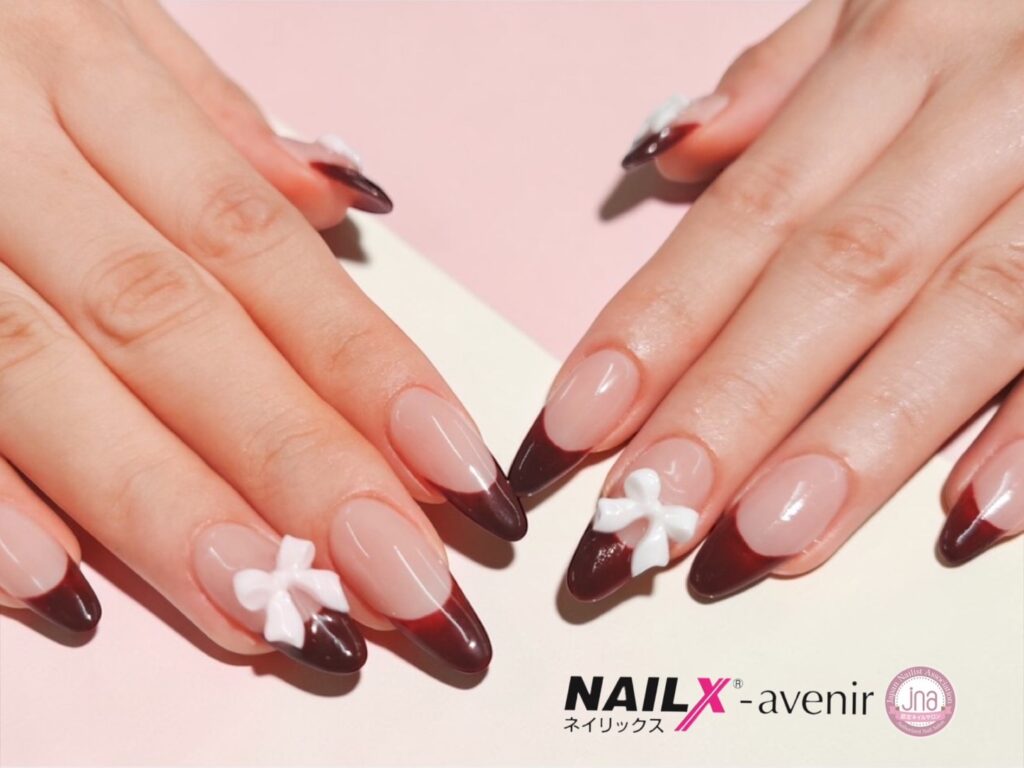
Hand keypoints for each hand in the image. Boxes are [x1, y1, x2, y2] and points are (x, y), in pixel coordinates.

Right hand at [0, 0, 525, 675]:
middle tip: (398, 581)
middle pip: (177, 329)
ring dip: (166, 510)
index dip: (366, 368)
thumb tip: (341, 202)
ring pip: (51, 380)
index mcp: (92, 84)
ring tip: (268, 611)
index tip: (459, 471)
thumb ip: (211, 120)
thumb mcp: (91, 20)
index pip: (259, 249)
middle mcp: (10, 160)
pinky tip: (61, 587)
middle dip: (295, 465)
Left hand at [509, 0, 1023, 599]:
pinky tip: (970, 514)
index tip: (570, 430)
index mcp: (897, 48)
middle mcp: (982, 111)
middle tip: (643, 522)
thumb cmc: (1008, 7)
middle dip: (732, 408)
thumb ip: (784, 76)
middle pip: (835, 275)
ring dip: (860, 441)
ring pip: (963, 314)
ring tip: (765, 543)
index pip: (749, 212)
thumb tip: (669, 149)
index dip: (654, 326)